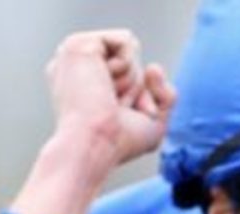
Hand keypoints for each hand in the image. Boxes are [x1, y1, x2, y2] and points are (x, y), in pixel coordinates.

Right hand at [46, 30, 176, 171]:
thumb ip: (164, 96)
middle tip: (114, 111)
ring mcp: (74, 53)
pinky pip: (126, 42)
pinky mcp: (79, 44)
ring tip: (108, 100)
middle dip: (136, 89)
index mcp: (85, 83)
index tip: (118, 121)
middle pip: (132, 63)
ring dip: (132, 81)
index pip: (129, 73)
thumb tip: (153, 67)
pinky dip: (127, 67)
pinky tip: (105, 85)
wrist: (94, 146)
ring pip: (129, 50)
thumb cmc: (117, 144)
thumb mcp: (152, 123)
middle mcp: (77, 66)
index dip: (137, 99)